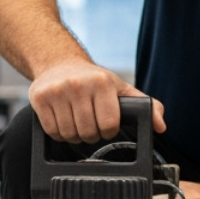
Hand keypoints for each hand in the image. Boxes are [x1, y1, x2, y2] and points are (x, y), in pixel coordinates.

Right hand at [27, 59, 165, 142]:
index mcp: (102, 82)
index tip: (106, 124)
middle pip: (88, 132)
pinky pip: (52, 131)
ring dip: (74, 136)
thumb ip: (144, 105)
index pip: (109, 125)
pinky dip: (58, 134)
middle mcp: (78, 85)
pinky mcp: (39, 98)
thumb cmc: (94, 79)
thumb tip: (160, 126)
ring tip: (77, 122)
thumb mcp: (120, 88)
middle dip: (91, 135)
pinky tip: (63, 121)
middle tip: (90, 125)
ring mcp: (56, 91)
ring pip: (69, 134)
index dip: (108, 131)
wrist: (59, 62)